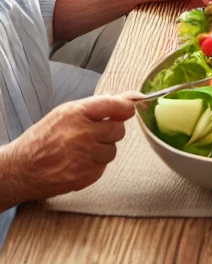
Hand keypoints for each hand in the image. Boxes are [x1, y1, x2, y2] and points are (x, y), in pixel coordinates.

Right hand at [8, 95, 135, 201]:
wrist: (19, 170)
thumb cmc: (43, 138)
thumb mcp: (66, 113)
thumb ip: (97, 105)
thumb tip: (130, 98)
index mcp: (77, 113)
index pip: (116, 105)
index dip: (126, 108)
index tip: (127, 110)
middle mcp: (82, 134)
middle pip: (118, 130)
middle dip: (110, 132)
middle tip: (95, 134)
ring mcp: (83, 157)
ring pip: (112, 150)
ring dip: (103, 150)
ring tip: (83, 150)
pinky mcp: (84, 176)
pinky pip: (102, 167)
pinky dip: (94, 165)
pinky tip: (78, 163)